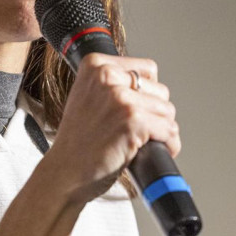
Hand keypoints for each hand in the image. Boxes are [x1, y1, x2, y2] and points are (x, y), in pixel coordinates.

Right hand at [45, 53, 181, 202]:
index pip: (148, 68)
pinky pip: (169, 130)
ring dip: (162, 131)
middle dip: (155, 113)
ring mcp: (120, 98)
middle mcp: (107, 76)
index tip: (136, 109)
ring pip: (168, 111)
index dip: (147, 93)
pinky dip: (168, 145)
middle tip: (136, 130)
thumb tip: (148, 84)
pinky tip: (150, 151)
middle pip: (161, 90)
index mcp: (95, 64)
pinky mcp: (133, 119)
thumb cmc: (77, 141)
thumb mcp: (87, 96)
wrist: (65, 171)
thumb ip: (112, 83)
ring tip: (141, 141)